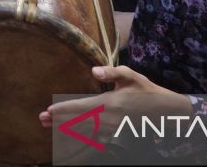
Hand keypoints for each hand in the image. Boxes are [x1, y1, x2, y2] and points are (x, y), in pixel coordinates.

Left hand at [40, 65, 191, 132]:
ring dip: (66, 127)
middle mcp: (109, 118)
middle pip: (79, 121)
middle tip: (41, 119)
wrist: (165, 112)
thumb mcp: (131, 76)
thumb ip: (112, 72)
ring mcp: (112, 128)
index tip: (49, 109)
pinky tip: (69, 132)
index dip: (64, 109)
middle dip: (59, 120)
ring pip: (84, 129)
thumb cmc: (146, 90)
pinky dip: (80, 133)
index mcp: (110, 103)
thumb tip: (94, 71)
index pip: (81, 107)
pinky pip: (94, 134)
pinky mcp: (116, 132)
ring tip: (49, 125)